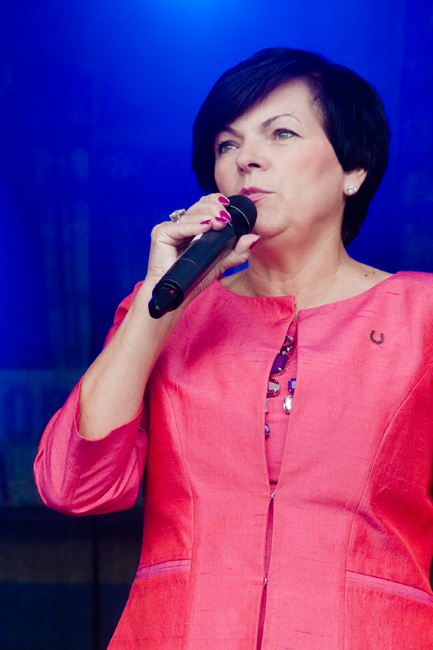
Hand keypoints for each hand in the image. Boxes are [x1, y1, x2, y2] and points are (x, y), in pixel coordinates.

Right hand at [145, 193, 259, 298]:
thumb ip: (237, 251)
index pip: (203, 205)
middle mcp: (180, 225)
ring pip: (190, 215)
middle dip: (214, 208)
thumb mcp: (220, 263)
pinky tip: (205, 225)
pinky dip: (193, 226)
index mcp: (192, 227)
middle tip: (226, 217)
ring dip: (207, 216)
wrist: (175, 295)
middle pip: (197, 207)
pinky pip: (178, 227)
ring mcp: (169, 229)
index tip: (228, 205)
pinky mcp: (160, 235)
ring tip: (220, 221)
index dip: (215, 201)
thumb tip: (254, 238)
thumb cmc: (193, 279)